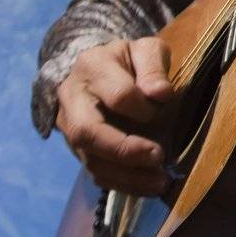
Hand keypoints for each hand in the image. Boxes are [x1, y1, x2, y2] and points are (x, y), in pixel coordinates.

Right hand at [55, 37, 173, 196]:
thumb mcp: (145, 50)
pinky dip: (123, 184)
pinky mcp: (78, 149)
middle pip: (87, 132)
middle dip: (124, 150)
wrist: (96, 69)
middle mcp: (73, 99)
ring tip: (160, 182)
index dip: (144, 107)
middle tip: (158, 157)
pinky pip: (96, 173)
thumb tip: (160, 94)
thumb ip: (154, 66)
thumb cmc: (127, 60)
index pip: (118, 95)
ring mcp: (70, 127)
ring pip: (90, 159)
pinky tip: (148, 186)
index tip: (165, 104)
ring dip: (127, 176)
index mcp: (92, 67)